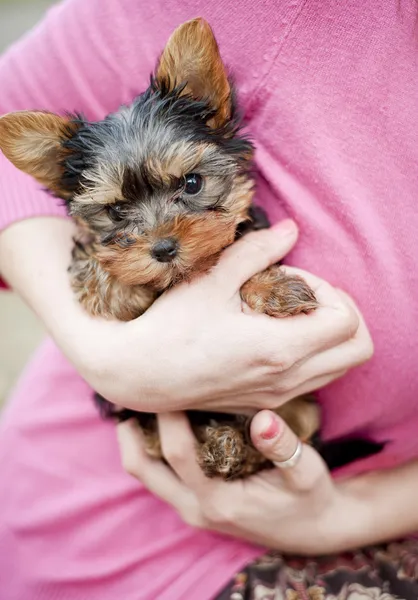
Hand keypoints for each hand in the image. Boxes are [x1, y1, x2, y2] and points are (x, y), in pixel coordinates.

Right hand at [82, 219, 371, 411]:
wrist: (137, 375)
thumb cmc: (169, 327)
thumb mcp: (211, 281)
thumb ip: (257, 252)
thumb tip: (292, 230)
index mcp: (279, 349)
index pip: (347, 321)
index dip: (330, 291)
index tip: (293, 279)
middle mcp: (287, 379)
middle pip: (358, 350)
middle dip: (344, 314)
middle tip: (305, 295)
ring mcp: (277, 397)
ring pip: (341, 368)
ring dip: (329, 336)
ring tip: (288, 314)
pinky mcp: (265, 405)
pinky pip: (314, 381)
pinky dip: (312, 356)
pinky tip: (273, 337)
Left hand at [117, 410, 371, 554]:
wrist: (312, 531)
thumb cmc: (310, 498)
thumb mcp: (308, 473)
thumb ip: (284, 447)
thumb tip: (263, 418)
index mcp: (219, 501)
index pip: (177, 453)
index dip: (167, 415)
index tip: (165, 380)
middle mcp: (196, 508)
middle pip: (141, 467)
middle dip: (131, 430)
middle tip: (133, 390)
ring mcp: (191, 509)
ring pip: (145, 473)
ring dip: (137, 438)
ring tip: (142, 400)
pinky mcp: (193, 505)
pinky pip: (158, 475)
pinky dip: (152, 447)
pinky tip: (163, 421)